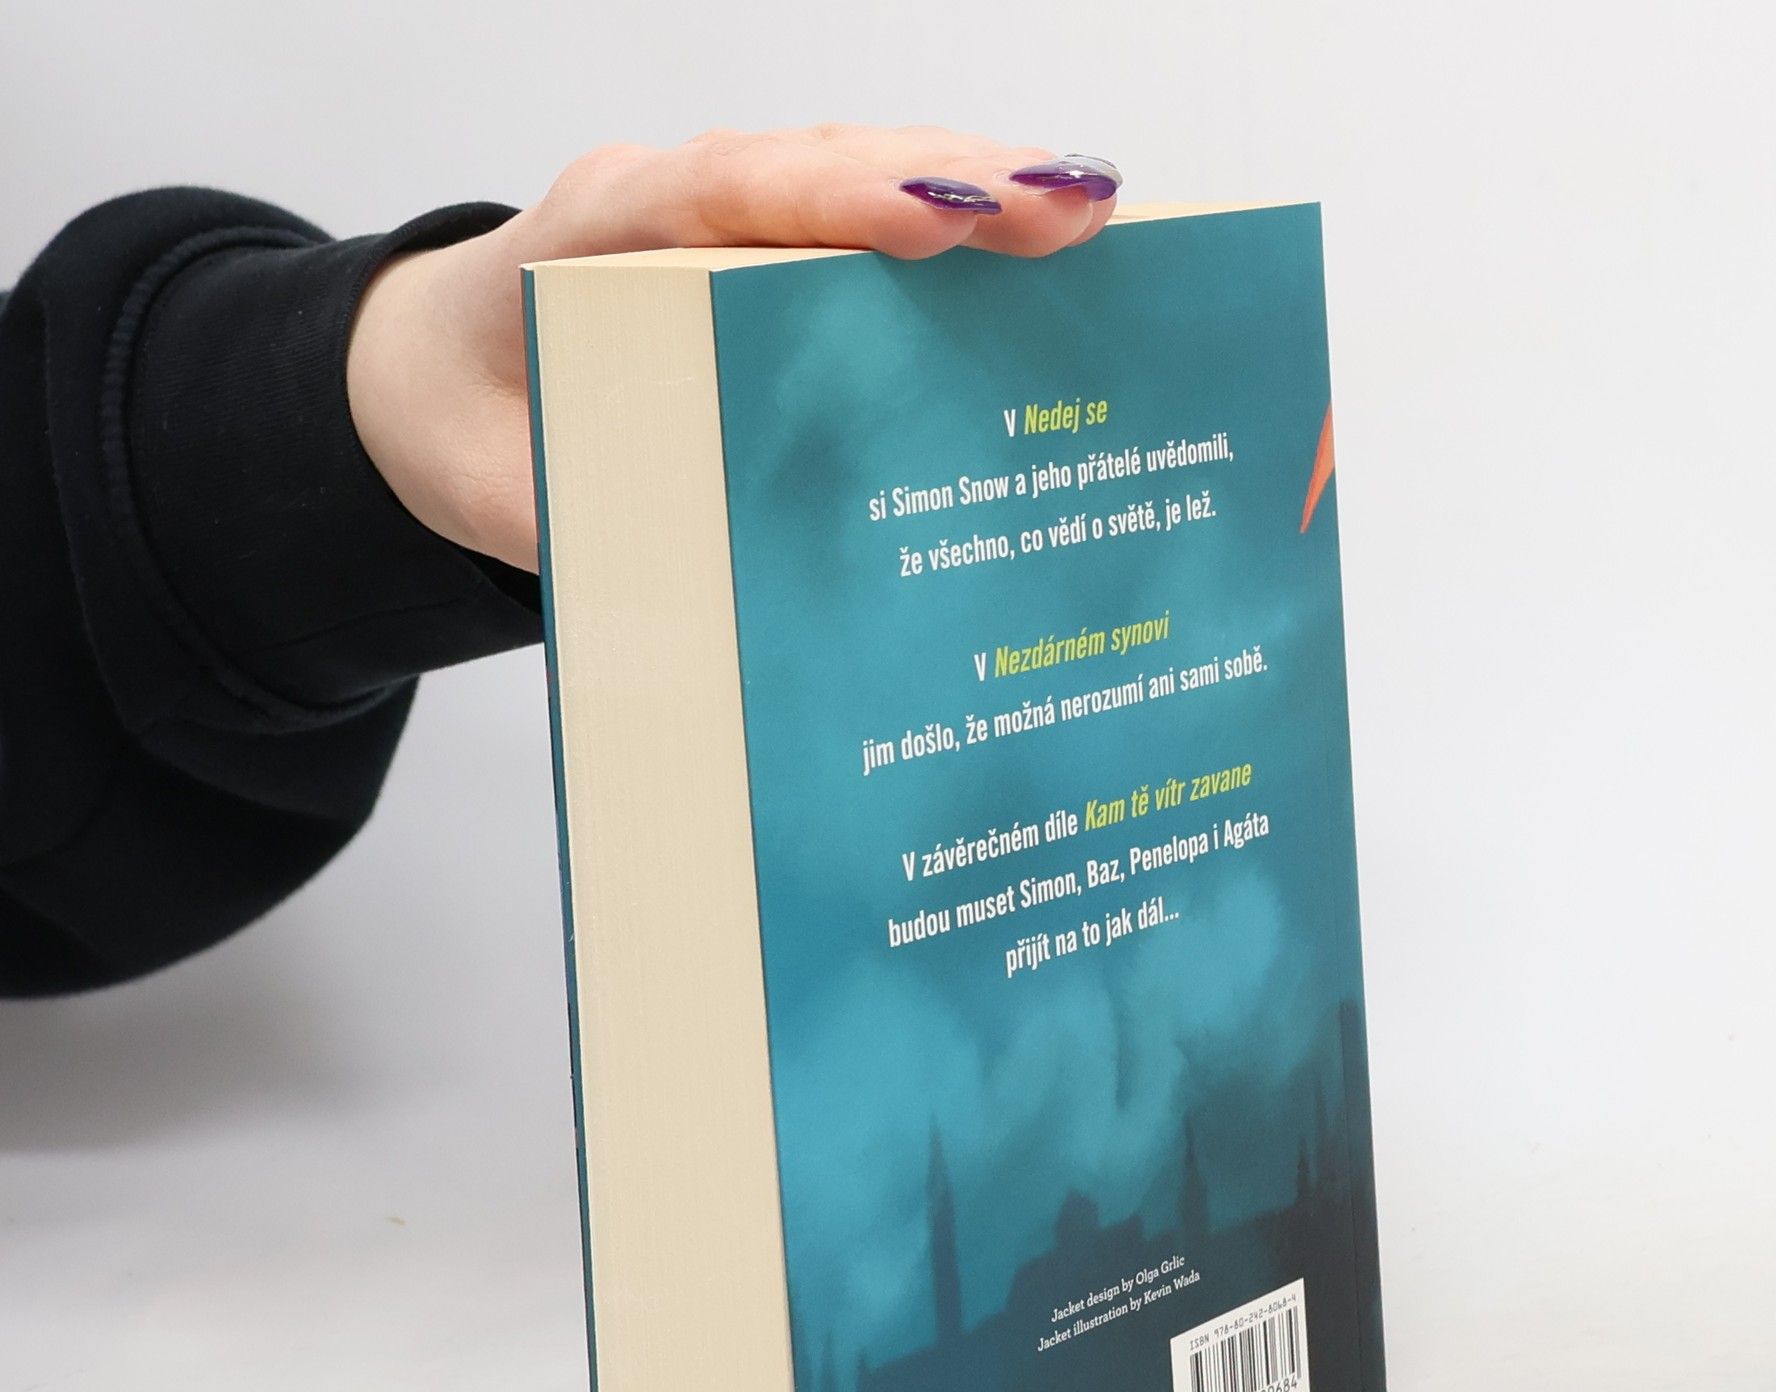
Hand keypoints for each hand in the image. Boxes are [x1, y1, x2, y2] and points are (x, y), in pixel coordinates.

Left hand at [346, 127, 1121, 572]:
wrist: (432, 387)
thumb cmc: (475, 433)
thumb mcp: (514, 496)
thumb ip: (603, 529)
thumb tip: (728, 596)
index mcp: (591, 242)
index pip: (719, 193)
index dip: (833, 200)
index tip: (937, 219)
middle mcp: (670, 206)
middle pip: (823, 162)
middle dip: (954, 182)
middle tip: (1076, 211)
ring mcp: (726, 215)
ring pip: (862, 171)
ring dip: (979, 191)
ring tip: (1096, 218)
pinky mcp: (764, 246)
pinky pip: (867, 217)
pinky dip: (960, 229)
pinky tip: (1045, 250)